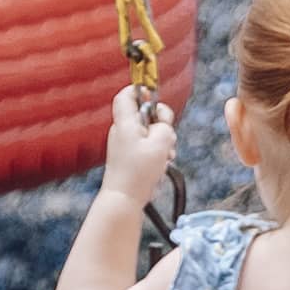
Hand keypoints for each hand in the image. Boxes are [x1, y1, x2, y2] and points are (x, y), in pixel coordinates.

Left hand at [99, 89, 178, 209]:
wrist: (124, 198)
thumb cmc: (139, 171)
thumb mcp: (160, 143)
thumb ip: (164, 125)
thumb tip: (163, 123)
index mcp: (125, 123)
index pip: (126, 95)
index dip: (140, 90)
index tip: (154, 98)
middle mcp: (123, 131)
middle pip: (145, 114)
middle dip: (161, 123)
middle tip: (167, 135)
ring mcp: (126, 144)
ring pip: (150, 132)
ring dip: (162, 141)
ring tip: (165, 156)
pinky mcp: (130, 156)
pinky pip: (148, 146)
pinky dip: (158, 152)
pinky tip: (162, 164)